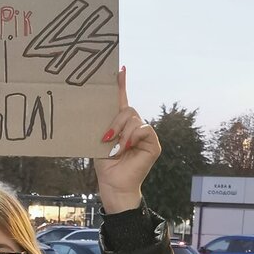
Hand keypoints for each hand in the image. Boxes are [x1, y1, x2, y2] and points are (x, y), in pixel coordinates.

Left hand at [94, 67, 160, 212]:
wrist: (113, 184)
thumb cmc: (105, 165)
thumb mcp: (100, 140)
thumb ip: (105, 124)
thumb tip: (101, 104)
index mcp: (121, 125)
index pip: (123, 101)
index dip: (121, 85)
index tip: (120, 69)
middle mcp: (135, 127)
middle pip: (128, 109)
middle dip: (116, 122)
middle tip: (106, 138)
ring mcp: (145, 135)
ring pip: (134, 119)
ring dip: (122, 132)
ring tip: (116, 148)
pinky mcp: (153, 144)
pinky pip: (143, 129)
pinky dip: (132, 137)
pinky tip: (125, 148)